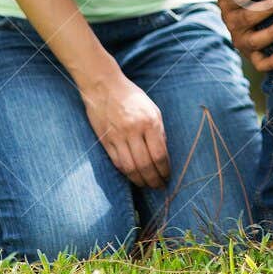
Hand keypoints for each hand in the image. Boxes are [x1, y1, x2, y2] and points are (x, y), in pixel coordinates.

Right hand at [80, 72, 169, 188]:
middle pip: (145, 165)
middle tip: (159, 187)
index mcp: (149, 122)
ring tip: (147, 185)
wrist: (104, 87)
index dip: (164, 170)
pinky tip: (133, 176)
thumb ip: (159, 132)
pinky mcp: (105, 140)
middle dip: (154, 180)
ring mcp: (117, 137)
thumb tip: (163, 155)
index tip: (168, 177)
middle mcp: (133, 131)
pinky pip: (117, 162)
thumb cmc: (132, 97)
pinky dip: (126, 173)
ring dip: (140, 181)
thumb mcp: (153, 109)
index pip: (159, 154)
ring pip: (130, 168)